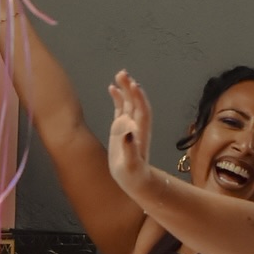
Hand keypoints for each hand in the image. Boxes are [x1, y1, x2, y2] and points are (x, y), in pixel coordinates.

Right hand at [107, 70, 153, 195]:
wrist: (134, 180)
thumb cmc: (134, 174)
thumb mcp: (132, 164)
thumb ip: (130, 148)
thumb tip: (127, 132)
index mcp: (140, 132)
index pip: (142, 111)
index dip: (139, 99)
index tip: (134, 86)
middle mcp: (136, 126)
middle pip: (135, 103)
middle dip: (131, 88)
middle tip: (123, 74)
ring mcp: (129, 125)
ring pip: (129, 103)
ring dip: (125, 89)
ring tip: (119, 75)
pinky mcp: (121, 128)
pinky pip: (121, 109)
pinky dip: (118, 98)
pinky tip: (112, 88)